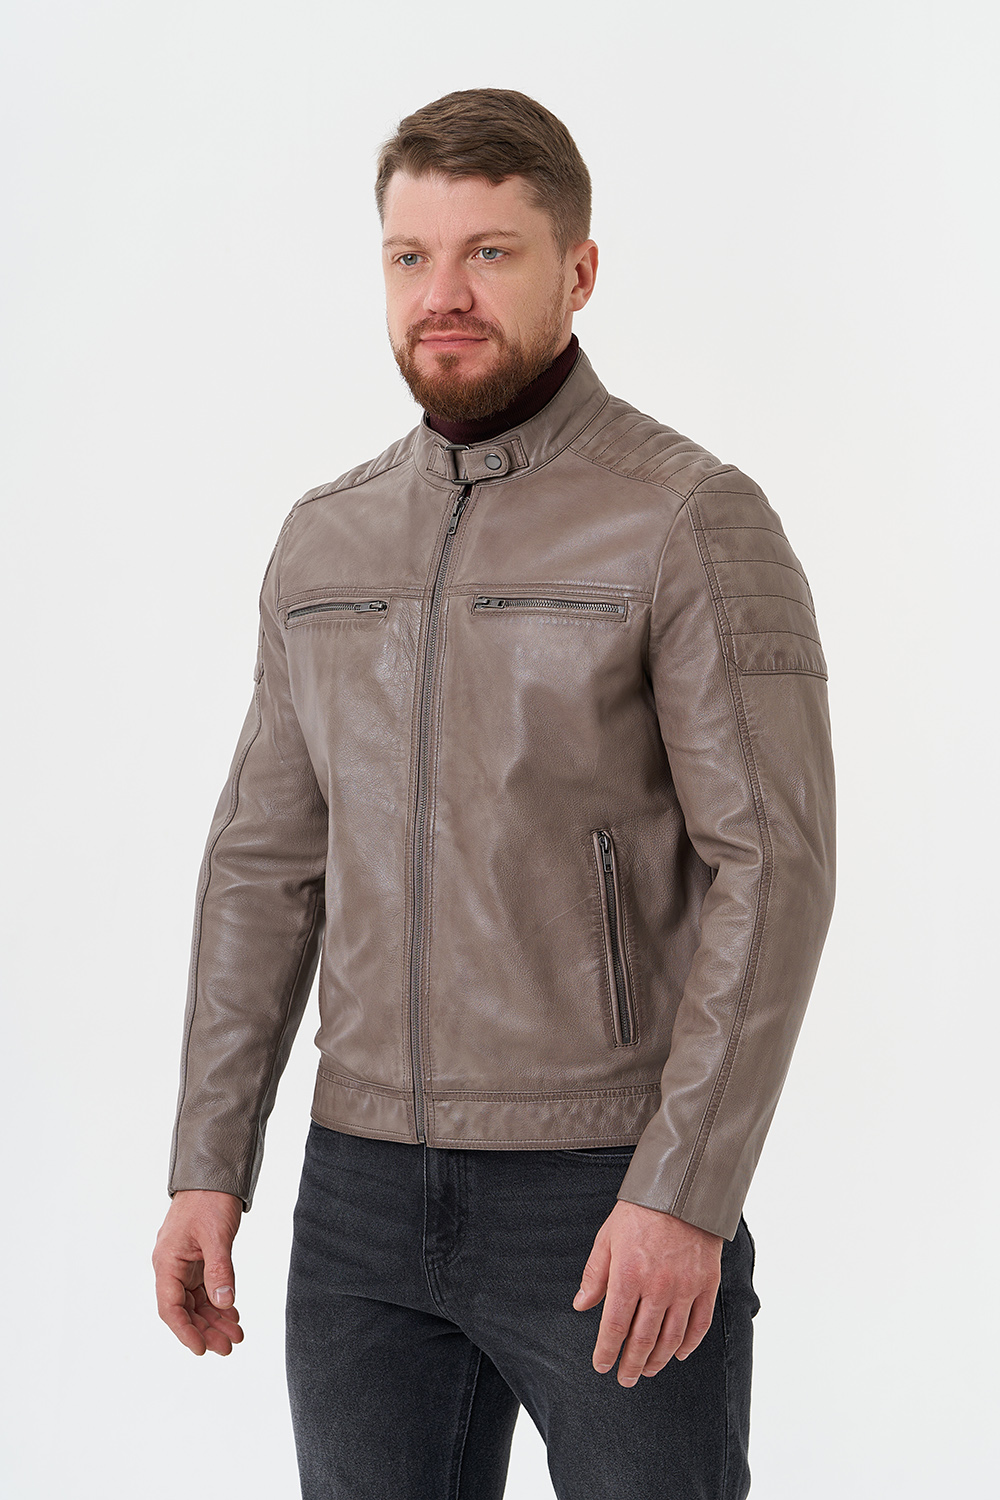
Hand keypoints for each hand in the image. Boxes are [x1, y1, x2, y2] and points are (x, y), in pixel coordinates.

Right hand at [152, 1189, 244, 1355]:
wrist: (214, 1173)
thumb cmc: (209, 1199)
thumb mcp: (217, 1236)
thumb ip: (220, 1269)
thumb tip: (225, 1303)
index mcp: (167, 1262)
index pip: (171, 1308)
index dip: (185, 1332)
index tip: (202, 1349)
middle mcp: (171, 1266)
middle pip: (185, 1309)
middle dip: (206, 1329)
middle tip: (229, 1346)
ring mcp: (184, 1263)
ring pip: (196, 1301)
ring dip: (215, 1319)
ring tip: (236, 1334)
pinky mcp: (197, 1259)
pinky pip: (204, 1288)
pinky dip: (218, 1302)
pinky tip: (233, 1313)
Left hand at [572, 1199, 722, 1384]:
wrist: (682, 1190)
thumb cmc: (640, 1212)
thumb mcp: (608, 1237)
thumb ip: (595, 1274)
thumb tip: (582, 1305)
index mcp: (629, 1275)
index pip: (615, 1327)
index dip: (607, 1351)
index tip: (602, 1365)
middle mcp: (658, 1287)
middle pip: (643, 1340)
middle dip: (631, 1364)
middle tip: (625, 1379)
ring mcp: (685, 1287)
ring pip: (671, 1338)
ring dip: (658, 1360)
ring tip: (648, 1371)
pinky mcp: (707, 1284)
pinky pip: (699, 1325)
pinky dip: (689, 1345)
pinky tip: (679, 1354)